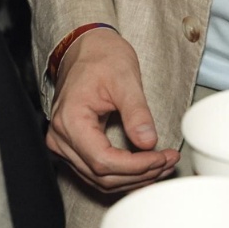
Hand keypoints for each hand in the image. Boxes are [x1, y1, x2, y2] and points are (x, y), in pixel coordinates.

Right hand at [45, 29, 176, 192]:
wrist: (87, 49)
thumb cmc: (102, 58)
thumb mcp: (125, 79)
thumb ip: (136, 112)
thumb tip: (148, 142)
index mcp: (71, 120)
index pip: (103, 160)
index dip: (136, 166)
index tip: (161, 158)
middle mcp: (61, 137)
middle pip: (102, 175)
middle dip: (139, 174)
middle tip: (168, 161)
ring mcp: (63, 144)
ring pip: (100, 179)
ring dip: (133, 178)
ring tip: (161, 165)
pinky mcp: (72, 147)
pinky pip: (96, 171)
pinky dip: (122, 173)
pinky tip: (144, 167)